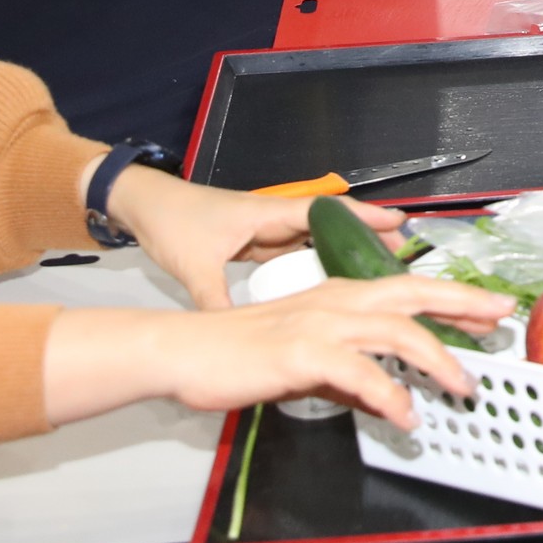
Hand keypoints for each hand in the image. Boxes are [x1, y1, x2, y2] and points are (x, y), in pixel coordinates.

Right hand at [40, 277, 513, 429]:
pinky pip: (358, 372)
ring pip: (396, 331)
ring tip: (463, 387)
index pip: (406, 289)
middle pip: (413, 294)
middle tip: (502, 317)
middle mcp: (336, 301)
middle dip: (463, 305)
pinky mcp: (302, 352)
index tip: (487, 306)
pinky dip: (388, 394)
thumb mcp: (305, 363)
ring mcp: (320, 323)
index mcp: (338, 295)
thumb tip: (384, 393)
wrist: (184, 351)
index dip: (451, 296)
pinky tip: (405, 415)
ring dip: (437, 359)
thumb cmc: (238, 353)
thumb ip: (346, 373)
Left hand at [98, 164, 403, 309]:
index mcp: (267, 213)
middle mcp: (272, 218)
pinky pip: (294, 252)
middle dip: (365, 236)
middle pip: (330, 225)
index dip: (364, 218)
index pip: (327, 212)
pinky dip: (315, 263)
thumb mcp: (194, 266)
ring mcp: (263, 230)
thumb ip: (215, 301)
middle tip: (400, 255)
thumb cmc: (171, 221)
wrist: (142, 207)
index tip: (398, 223)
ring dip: (342, 251)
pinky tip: (325, 285)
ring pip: (314, 240)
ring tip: (372, 273)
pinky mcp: (253, 242)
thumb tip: (234, 336)